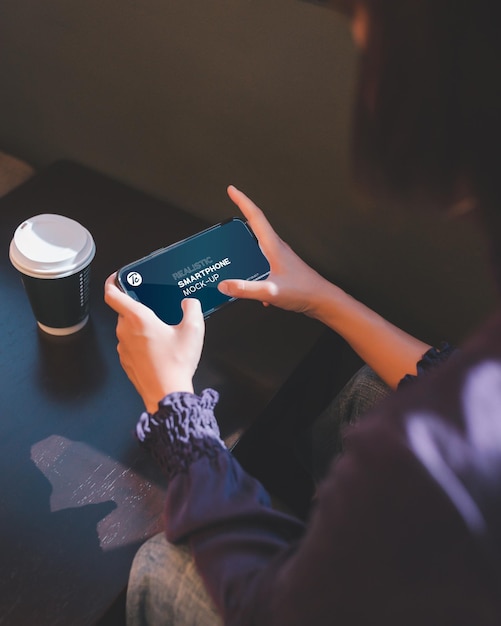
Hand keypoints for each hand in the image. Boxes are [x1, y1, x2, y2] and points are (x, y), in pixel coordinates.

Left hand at [104, 274, 204, 412]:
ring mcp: (123, 348)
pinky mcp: (126, 361)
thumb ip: (192, 308)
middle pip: (124, 311)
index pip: (113, 294)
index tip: (117, 277)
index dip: (112, 282)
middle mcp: (125, 332)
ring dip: (140, 327)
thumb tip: (189, 302)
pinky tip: (159, 349)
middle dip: (137, 308)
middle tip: (154, 308)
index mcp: (138, 319)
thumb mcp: (193, 330)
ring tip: (161, 332)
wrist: (167, 394)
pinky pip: (130, 345)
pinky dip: (141, 343)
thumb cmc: (176, 364)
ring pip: (128, 329)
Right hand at [218, 186, 329, 315]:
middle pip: (256, 227)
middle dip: (242, 217)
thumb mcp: (270, 291)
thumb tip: (224, 285)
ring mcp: (280, 258)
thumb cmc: (303, 292)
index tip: (232, 190)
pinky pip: (263, 261)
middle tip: (228, 215)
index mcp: (274, 247)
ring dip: (246, 244)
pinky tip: (250, 285)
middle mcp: (277, 248)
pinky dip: (253, 267)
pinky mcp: (282, 268)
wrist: (322, 300)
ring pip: (259, 245)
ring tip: (232, 249)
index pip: (256, 217)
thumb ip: (246, 289)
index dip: (242, 201)